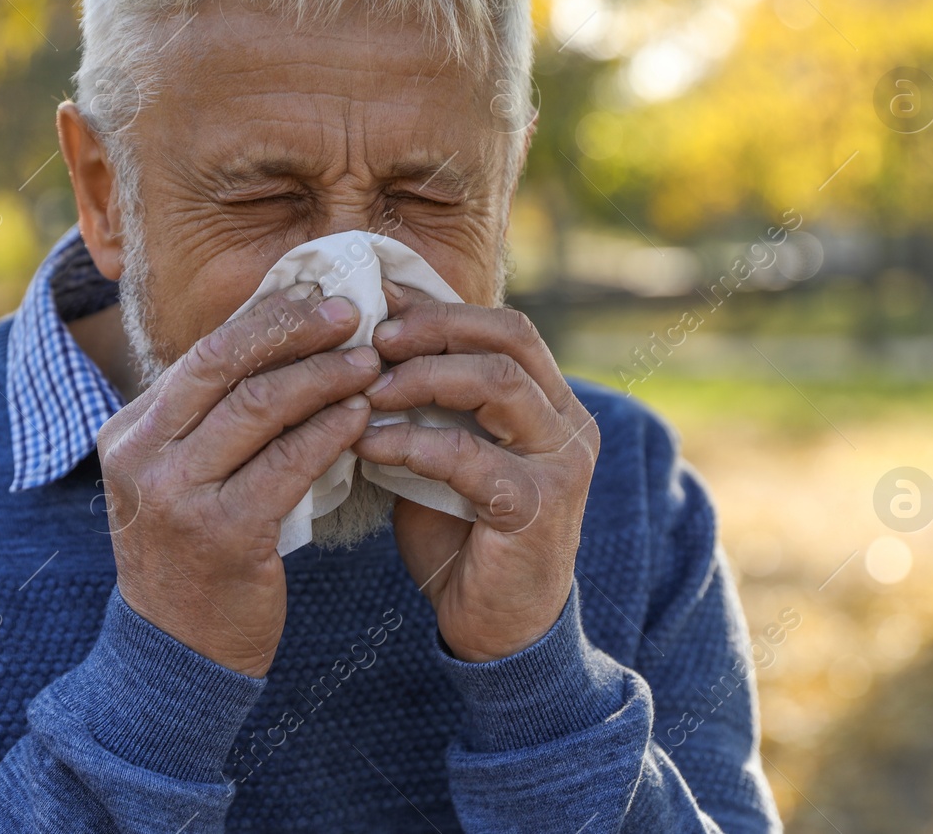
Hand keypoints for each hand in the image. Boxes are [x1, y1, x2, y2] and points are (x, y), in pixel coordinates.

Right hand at [95, 289, 380, 676]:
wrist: (177, 655)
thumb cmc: (193, 554)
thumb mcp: (178, 477)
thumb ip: (212, 418)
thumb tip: (282, 338)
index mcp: (128, 432)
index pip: (202, 354)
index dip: (265, 318)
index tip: (315, 297)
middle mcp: (142, 456)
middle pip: (225, 364)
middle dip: (295, 329)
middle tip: (351, 314)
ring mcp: (178, 495)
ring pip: (260, 406)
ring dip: (324, 376)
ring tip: (369, 362)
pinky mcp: (224, 533)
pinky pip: (289, 463)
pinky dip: (331, 431)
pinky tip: (362, 416)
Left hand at [353, 283, 598, 661]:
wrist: (494, 629)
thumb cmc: (460, 535)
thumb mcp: (438, 453)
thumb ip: (421, 403)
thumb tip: (364, 341)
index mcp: (549, 402)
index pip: (504, 326)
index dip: (438, 307)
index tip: (376, 302)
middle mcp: (567, 423)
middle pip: (508, 337)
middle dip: (432, 329)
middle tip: (370, 340)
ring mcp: (561, 463)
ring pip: (497, 383)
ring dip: (421, 377)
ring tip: (367, 390)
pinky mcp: (537, 507)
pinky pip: (470, 455)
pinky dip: (412, 443)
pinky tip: (369, 445)